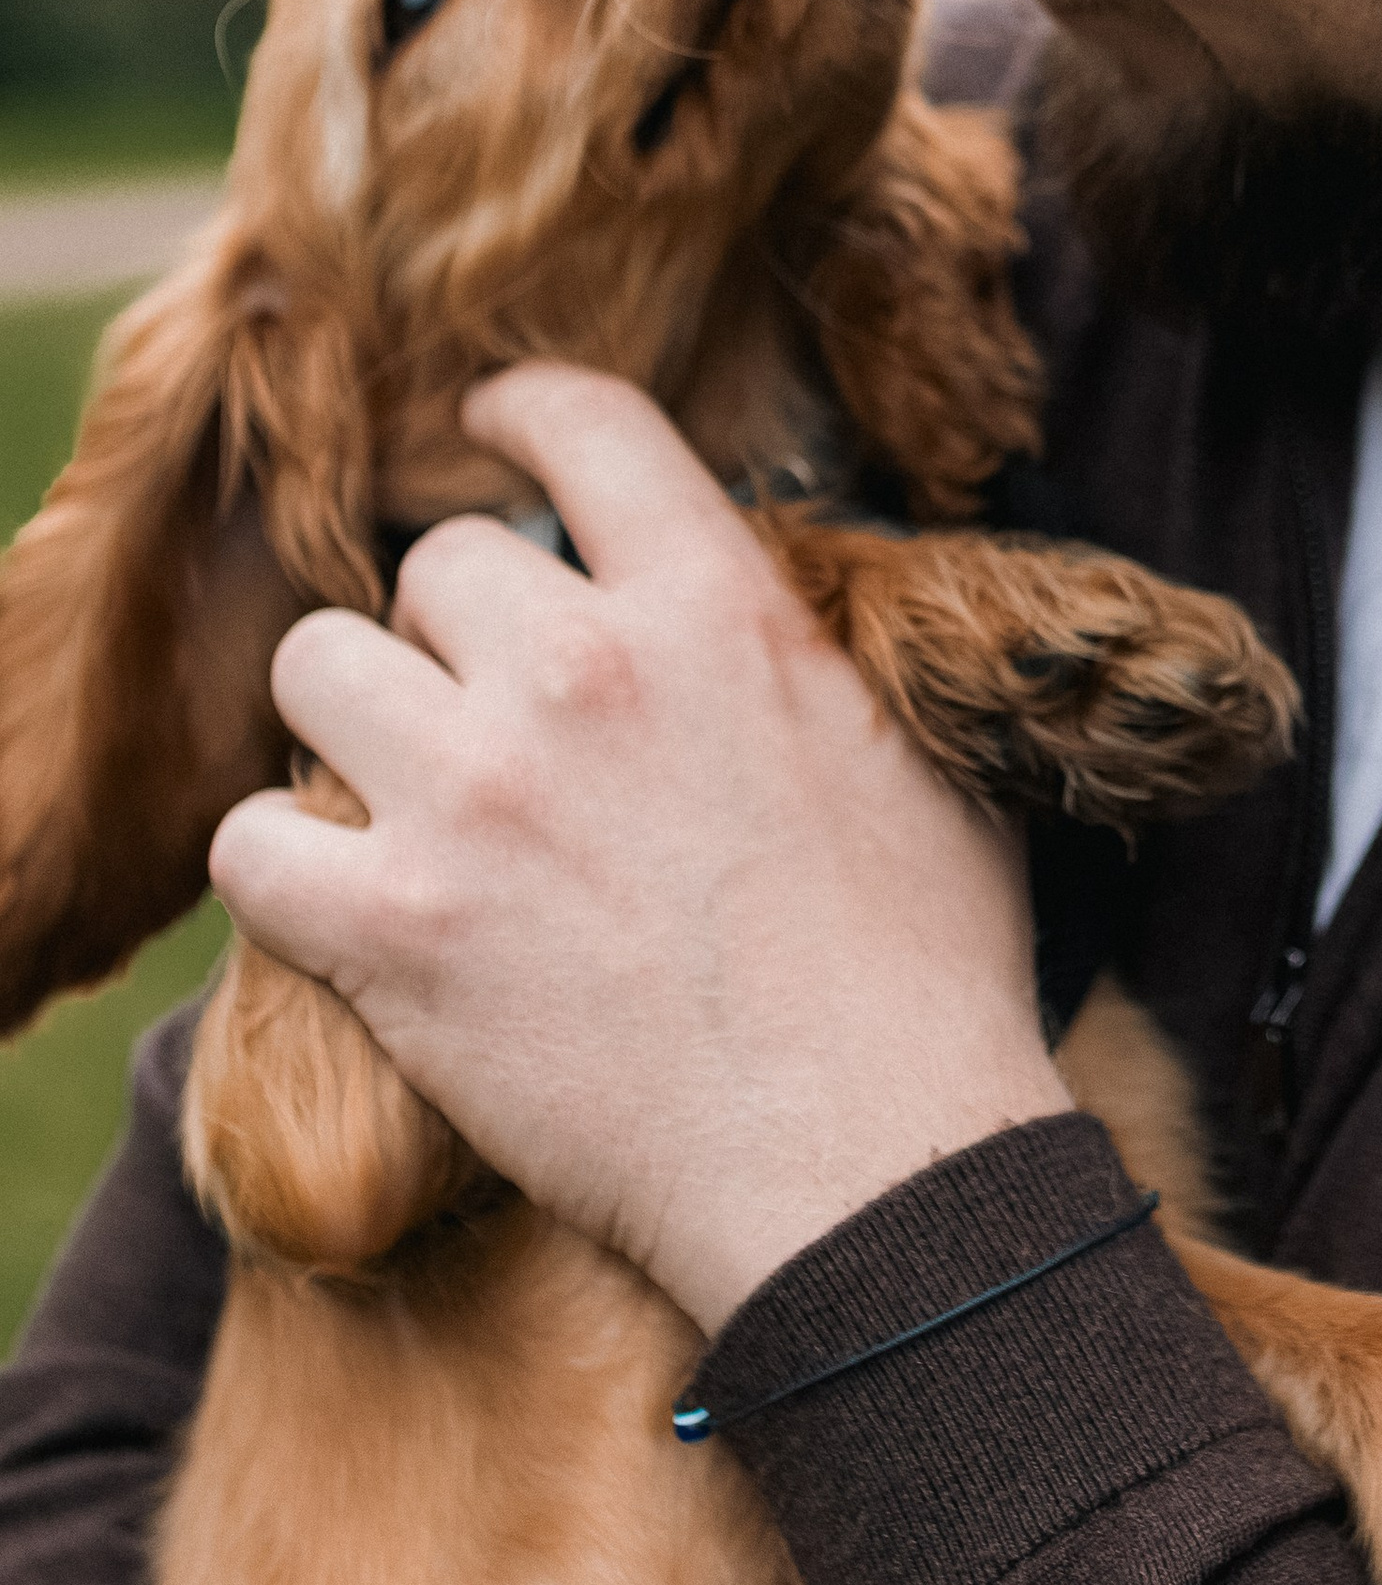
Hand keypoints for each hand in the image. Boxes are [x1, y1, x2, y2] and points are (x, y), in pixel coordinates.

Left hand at [207, 366, 1066, 1331]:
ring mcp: (476, 797)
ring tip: (404, 794)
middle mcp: (584, 672)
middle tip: (498, 721)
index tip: (491, 439)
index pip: (582, 425)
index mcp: (720, 610)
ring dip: (355, 725)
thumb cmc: (927, 983)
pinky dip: (284, 869)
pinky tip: (342, 903)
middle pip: (435, 568)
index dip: (518, 416)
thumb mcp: (918, 759)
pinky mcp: (394, 934)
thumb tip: (765, 616)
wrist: (872, 1168)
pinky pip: (250, 841)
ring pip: (317, 666)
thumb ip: (812, 658)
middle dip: (458, 636)